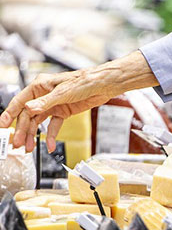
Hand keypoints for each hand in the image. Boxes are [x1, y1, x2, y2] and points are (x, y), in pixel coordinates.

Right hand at [0, 51, 157, 152]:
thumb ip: (45, 102)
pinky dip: (51, 136)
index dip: (10, 114)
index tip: (2, 126)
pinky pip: (53, 126)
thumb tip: (29, 108)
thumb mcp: (64, 92)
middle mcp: (45, 95)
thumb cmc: (85, 81)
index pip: (20, 101)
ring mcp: (54, 104)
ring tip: (28, 148)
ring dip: (33, 135)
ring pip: (38, 122)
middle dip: (22, 130)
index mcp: (40, 86)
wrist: (104, 85)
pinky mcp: (64, 111)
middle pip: (28, 115)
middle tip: (17, 144)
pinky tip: (49, 145)